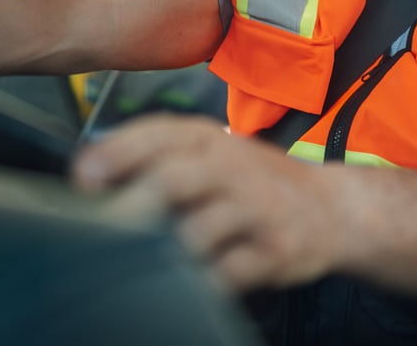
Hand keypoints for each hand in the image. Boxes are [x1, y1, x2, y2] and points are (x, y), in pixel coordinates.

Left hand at [72, 114, 347, 291]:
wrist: (332, 208)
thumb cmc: (256, 182)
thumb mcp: (213, 153)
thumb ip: (159, 157)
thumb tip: (89, 177)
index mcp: (208, 140)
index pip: (157, 134)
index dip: (114, 154)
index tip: (83, 180)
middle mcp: (232, 166)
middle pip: (172, 179)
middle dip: (131, 207)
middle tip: (104, 229)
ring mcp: (256, 208)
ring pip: (198, 231)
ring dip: (167, 249)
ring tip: (148, 261)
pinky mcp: (275, 249)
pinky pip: (228, 273)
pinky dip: (203, 281)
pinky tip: (191, 282)